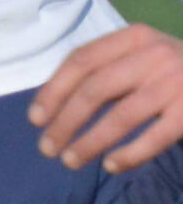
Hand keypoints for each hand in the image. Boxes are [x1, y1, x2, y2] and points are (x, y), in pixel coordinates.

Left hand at [31, 23, 182, 172]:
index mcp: (134, 37)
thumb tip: (49, 104)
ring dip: (90, 142)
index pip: (82, 60)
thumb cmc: (170, 70)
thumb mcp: (139, 57)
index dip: (53, 91)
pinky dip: (130, 154)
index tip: (35, 119)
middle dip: (65, 122)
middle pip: (96, 89)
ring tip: (70, 161)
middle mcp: (155, 54)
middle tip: (46, 149)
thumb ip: (103, 71)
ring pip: (122, 115)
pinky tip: (111, 166)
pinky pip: (156, 136)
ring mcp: (176, 81)